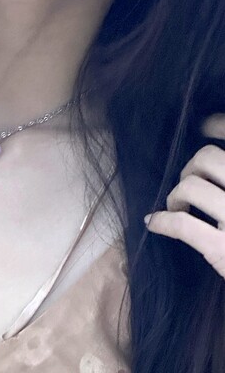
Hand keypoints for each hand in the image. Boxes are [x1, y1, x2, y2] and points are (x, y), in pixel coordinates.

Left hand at [144, 113, 224, 277]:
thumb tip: (207, 155)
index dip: (217, 123)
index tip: (203, 126)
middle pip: (205, 158)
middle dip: (189, 171)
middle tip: (188, 190)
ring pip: (190, 186)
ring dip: (175, 196)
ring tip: (178, 208)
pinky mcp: (224, 249)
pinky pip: (182, 225)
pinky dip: (162, 222)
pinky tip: (155, 224)